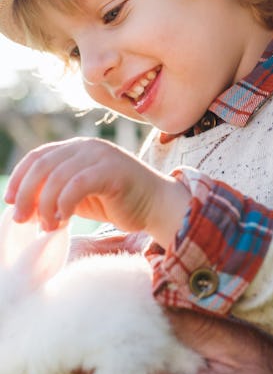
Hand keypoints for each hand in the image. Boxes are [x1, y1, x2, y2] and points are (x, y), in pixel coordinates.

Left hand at [5, 137, 188, 245]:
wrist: (158, 206)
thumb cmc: (119, 203)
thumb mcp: (80, 195)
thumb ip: (56, 193)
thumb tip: (23, 204)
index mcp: (78, 148)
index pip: (38, 156)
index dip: (19, 178)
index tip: (9, 202)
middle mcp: (88, 146)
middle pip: (42, 165)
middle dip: (26, 194)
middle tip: (21, 219)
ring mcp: (101, 156)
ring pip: (57, 177)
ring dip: (45, 205)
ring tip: (48, 227)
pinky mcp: (112, 170)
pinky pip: (76, 185)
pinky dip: (63, 205)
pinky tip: (63, 221)